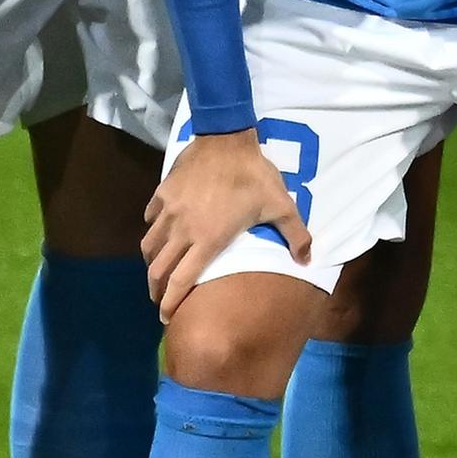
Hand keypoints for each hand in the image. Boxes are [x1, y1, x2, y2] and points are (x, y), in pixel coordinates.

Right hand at [142, 128, 309, 316]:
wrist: (226, 139)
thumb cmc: (254, 175)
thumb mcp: (280, 205)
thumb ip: (295, 235)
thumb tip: (308, 260)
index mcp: (208, 240)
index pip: (181, 281)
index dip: (171, 303)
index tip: (168, 318)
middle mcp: (182, 231)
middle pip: (158, 270)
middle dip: (156, 291)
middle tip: (160, 301)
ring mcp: (168, 212)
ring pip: (149, 247)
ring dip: (151, 264)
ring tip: (157, 272)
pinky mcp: (161, 195)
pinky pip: (150, 221)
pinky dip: (152, 232)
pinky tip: (161, 234)